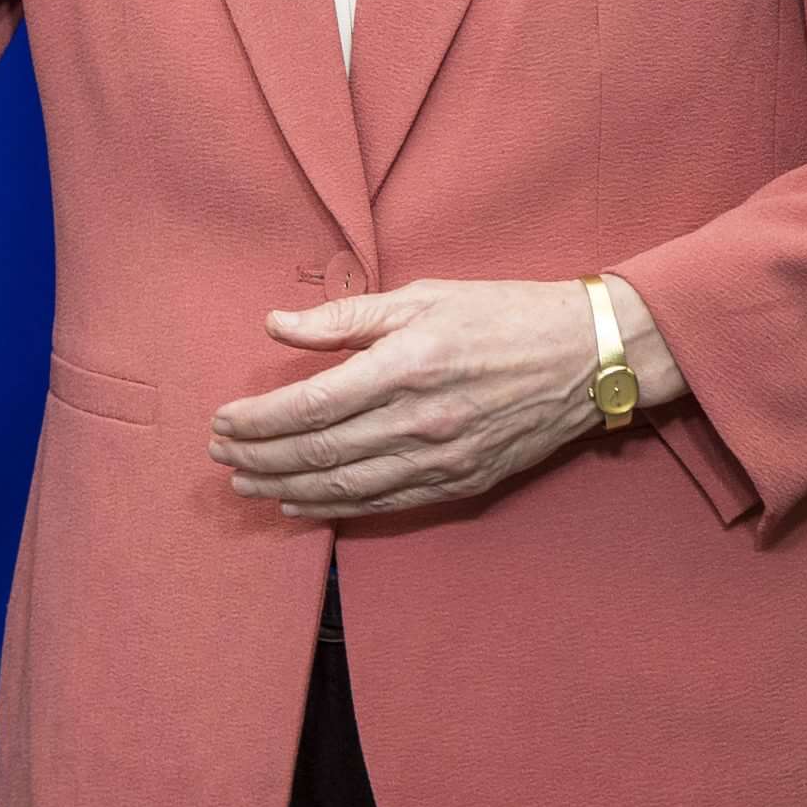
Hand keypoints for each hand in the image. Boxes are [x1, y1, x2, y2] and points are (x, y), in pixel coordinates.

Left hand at [206, 276, 679, 519]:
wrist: (587, 357)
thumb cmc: (500, 315)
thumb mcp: (420, 298)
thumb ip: (344, 318)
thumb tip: (275, 324)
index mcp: (404, 366)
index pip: (309, 405)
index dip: (257, 420)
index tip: (222, 421)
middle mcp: (419, 419)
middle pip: (319, 453)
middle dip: (259, 457)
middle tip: (220, 455)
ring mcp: (443, 458)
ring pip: (347, 487)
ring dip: (287, 489)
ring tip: (247, 484)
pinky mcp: (462, 482)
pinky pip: (387, 504)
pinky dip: (337, 508)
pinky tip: (302, 505)